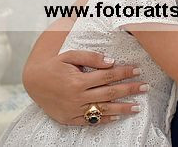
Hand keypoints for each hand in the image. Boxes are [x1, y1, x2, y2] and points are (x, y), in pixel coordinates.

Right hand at [22, 49, 148, 124]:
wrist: (33, 81)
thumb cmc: (54, 65)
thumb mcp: (70, 56)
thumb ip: (91, 58)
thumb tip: (111, 61)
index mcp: (78, 81)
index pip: (108, 76)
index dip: (124, 73)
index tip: (137, 70)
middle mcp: (78, 97)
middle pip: (110, 93)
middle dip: (129, 90)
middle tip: (145, 87)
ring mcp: (74, 110)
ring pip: (103, 109)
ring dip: (123, 108)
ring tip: (138, 107)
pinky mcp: (70, 119)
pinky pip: (90, 121)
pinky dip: (105, 119)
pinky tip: (117, 116)